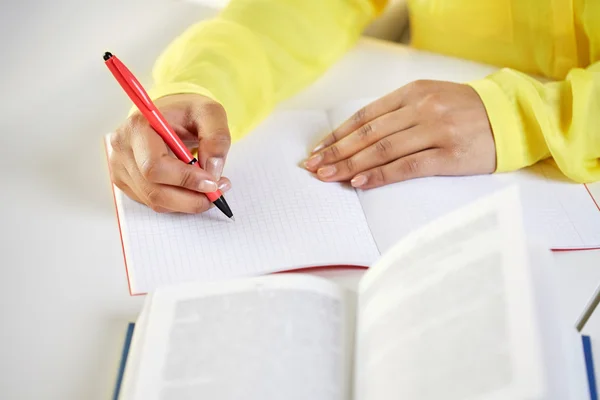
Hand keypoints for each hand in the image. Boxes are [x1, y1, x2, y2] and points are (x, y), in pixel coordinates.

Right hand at [109, 94, 231, 212]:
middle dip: (191, 198)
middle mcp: (123, 149)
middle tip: (217, 193)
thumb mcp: (209, 113)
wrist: (169, 116)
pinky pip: (155, 203)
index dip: (185, 180)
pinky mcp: (126, 182)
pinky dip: (179, 203)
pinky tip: (193, 189)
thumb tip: (213, 170)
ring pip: (156, 201)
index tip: (212, 183)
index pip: (154, 166)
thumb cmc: (186, 113)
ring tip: (211, 189)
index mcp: (137, 128)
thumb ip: (216, 138)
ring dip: (188, 203)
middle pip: (154, 191)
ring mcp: (120, 168)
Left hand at [304, 80, 496, 188]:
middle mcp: (421, 108)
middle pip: (368, 134)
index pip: (365, 116)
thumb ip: (399, 113)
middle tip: (313, 166)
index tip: (319, 149)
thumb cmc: (467, 111)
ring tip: (328, 176)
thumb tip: (360, 138)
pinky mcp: (448, 155)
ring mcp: (435, 131)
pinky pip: (407, 166)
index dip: (338, 134)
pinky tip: (360, 183)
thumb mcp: (432, 99)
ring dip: (350, 165)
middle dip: (336, 152)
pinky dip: (380, 175)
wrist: (512, 117)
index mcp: (413, 93)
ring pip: (382, 150)